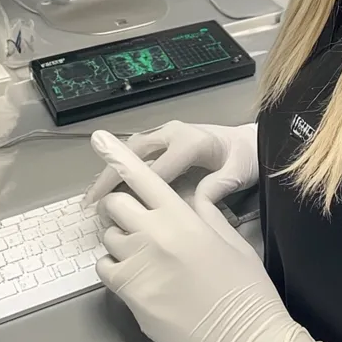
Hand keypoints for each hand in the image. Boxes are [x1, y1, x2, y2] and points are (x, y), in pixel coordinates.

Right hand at [83, 120, 257, 216]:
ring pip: (132, 149)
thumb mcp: (238, 172)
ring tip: (92, 197)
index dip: (137, 188)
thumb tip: (197, 203)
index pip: (158, 168)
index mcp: (191, 141)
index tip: (118, 209)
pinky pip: (138, 152)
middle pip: (136, 153)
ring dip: (111, 171)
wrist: (249, 141)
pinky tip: (109, 188)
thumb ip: (219, 186)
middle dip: (112, 175)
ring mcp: (168, 134)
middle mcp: (175, 132)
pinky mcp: (165, 139)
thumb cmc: (245, 158)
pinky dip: (120, 168)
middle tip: (92, 201)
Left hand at [91, 129, 287, 341]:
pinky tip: (134, 273)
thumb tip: (192, 196)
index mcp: (181, 216)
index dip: (117, 154)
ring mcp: (139, 266)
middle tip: (133, 217)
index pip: (141, 176)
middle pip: (114, 204)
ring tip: (141, 251)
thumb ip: (204, 211)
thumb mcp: (230, 239)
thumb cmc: (244, 286)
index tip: (98, 139)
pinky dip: (112, 267)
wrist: (244, 336)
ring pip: (108, 237)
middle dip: (119, 206)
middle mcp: (155, 235)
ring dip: (118, 238)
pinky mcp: (131, 296)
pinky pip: (105, 270)